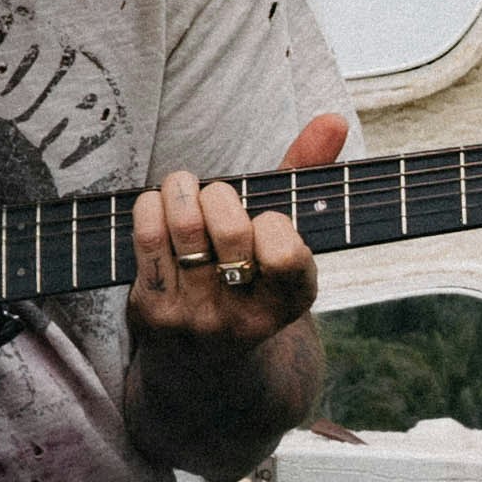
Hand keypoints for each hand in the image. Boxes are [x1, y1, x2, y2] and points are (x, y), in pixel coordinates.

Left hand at [130, 110, 351, 352]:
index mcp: (292, 300)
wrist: (204, 362)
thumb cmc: (249, 276)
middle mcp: (246, 317)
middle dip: (219, 194)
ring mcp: (197, 317)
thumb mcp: (285, 239)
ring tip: (184, 188)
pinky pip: (147, 237)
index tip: (265, 219)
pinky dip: (152, 206)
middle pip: (231, 231)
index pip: (287, 254)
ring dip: (181, 189)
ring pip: (186, 227)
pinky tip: (159, 207)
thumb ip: (306, 178)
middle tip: (216, 194)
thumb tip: (334, 119)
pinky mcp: (154, 312)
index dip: (273, 223)